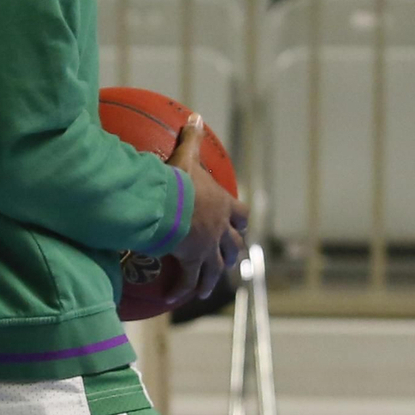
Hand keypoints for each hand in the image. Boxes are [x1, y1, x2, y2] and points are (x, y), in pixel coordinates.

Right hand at [167, 116, 248, 303]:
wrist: (172, 205)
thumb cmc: (180, 181)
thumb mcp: (187, 157)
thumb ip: (192, 138)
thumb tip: (195, 116)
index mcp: (223, 205)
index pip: (241, 214)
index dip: (241, 221)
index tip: (241, 226)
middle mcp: (220, 229)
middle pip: (234, 245)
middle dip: (233, 253)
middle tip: (230, 260)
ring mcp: (209, 247)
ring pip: (217, 267)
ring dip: (213, 278)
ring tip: (206, 289)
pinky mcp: (193, 260)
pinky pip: (190, 279)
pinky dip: (184, 289)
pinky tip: (175, 299)